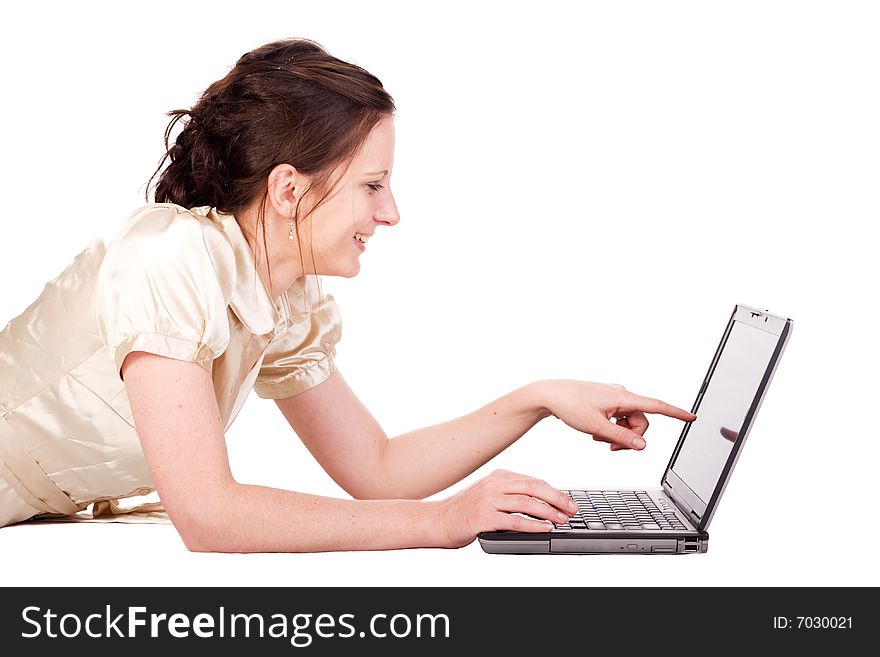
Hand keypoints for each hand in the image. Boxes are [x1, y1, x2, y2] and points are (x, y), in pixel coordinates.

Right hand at [435, 469, 576, 547]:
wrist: (438, 520)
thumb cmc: (465, 511)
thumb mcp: (490, 495)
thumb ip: (511, 495)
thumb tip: (543, 505)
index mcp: (498, 476)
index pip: (534, 481)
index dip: (554, 492)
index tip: (568, 502)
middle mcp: (494, 484)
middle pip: (534, 487)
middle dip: (557, 499)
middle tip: (572, 509)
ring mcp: (487, 499)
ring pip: (526, 502)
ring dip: (548, 512)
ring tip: (562, 520)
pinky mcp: (483, 517)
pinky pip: (514, 520)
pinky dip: (532, 525)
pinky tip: (544, 528)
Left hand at [535, 380, 696, 451]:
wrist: (549, 395)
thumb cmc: (569, 405)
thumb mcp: (596, 427)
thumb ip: (621, 438)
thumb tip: (643, 445)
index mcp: (623, 397)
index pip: (657, 406)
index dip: (676, 414)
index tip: (692, 418)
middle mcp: (621, 394)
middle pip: (640, 422)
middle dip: (630, 437)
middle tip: (610, 447)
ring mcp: (613, 398)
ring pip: (628, 422)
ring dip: (618, 434)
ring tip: (597, 437)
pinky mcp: (605, 401)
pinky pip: (617, 419)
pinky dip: (610, 428)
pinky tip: (595, 431)